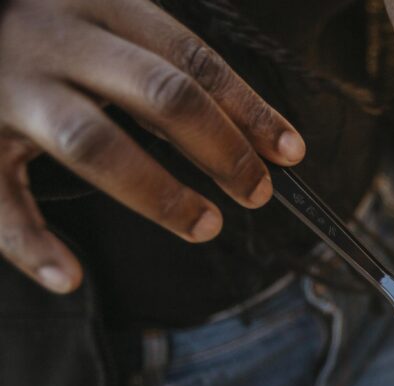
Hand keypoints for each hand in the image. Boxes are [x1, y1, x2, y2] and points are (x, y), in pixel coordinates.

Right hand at [0, 0, 305, 293]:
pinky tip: (70, 277)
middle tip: (257, 193)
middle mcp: (57, 41)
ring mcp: (8, 87)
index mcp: (100, 7)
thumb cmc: (43, 36)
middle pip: (160, 95)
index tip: (292, 154)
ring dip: (157, 193)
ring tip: (205, 225)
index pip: (194, 60)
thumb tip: (264, 140)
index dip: (250, 109)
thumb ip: (164, 72)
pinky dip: (31, 243)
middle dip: (221, 149)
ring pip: (93, 142)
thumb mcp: (102, 27)